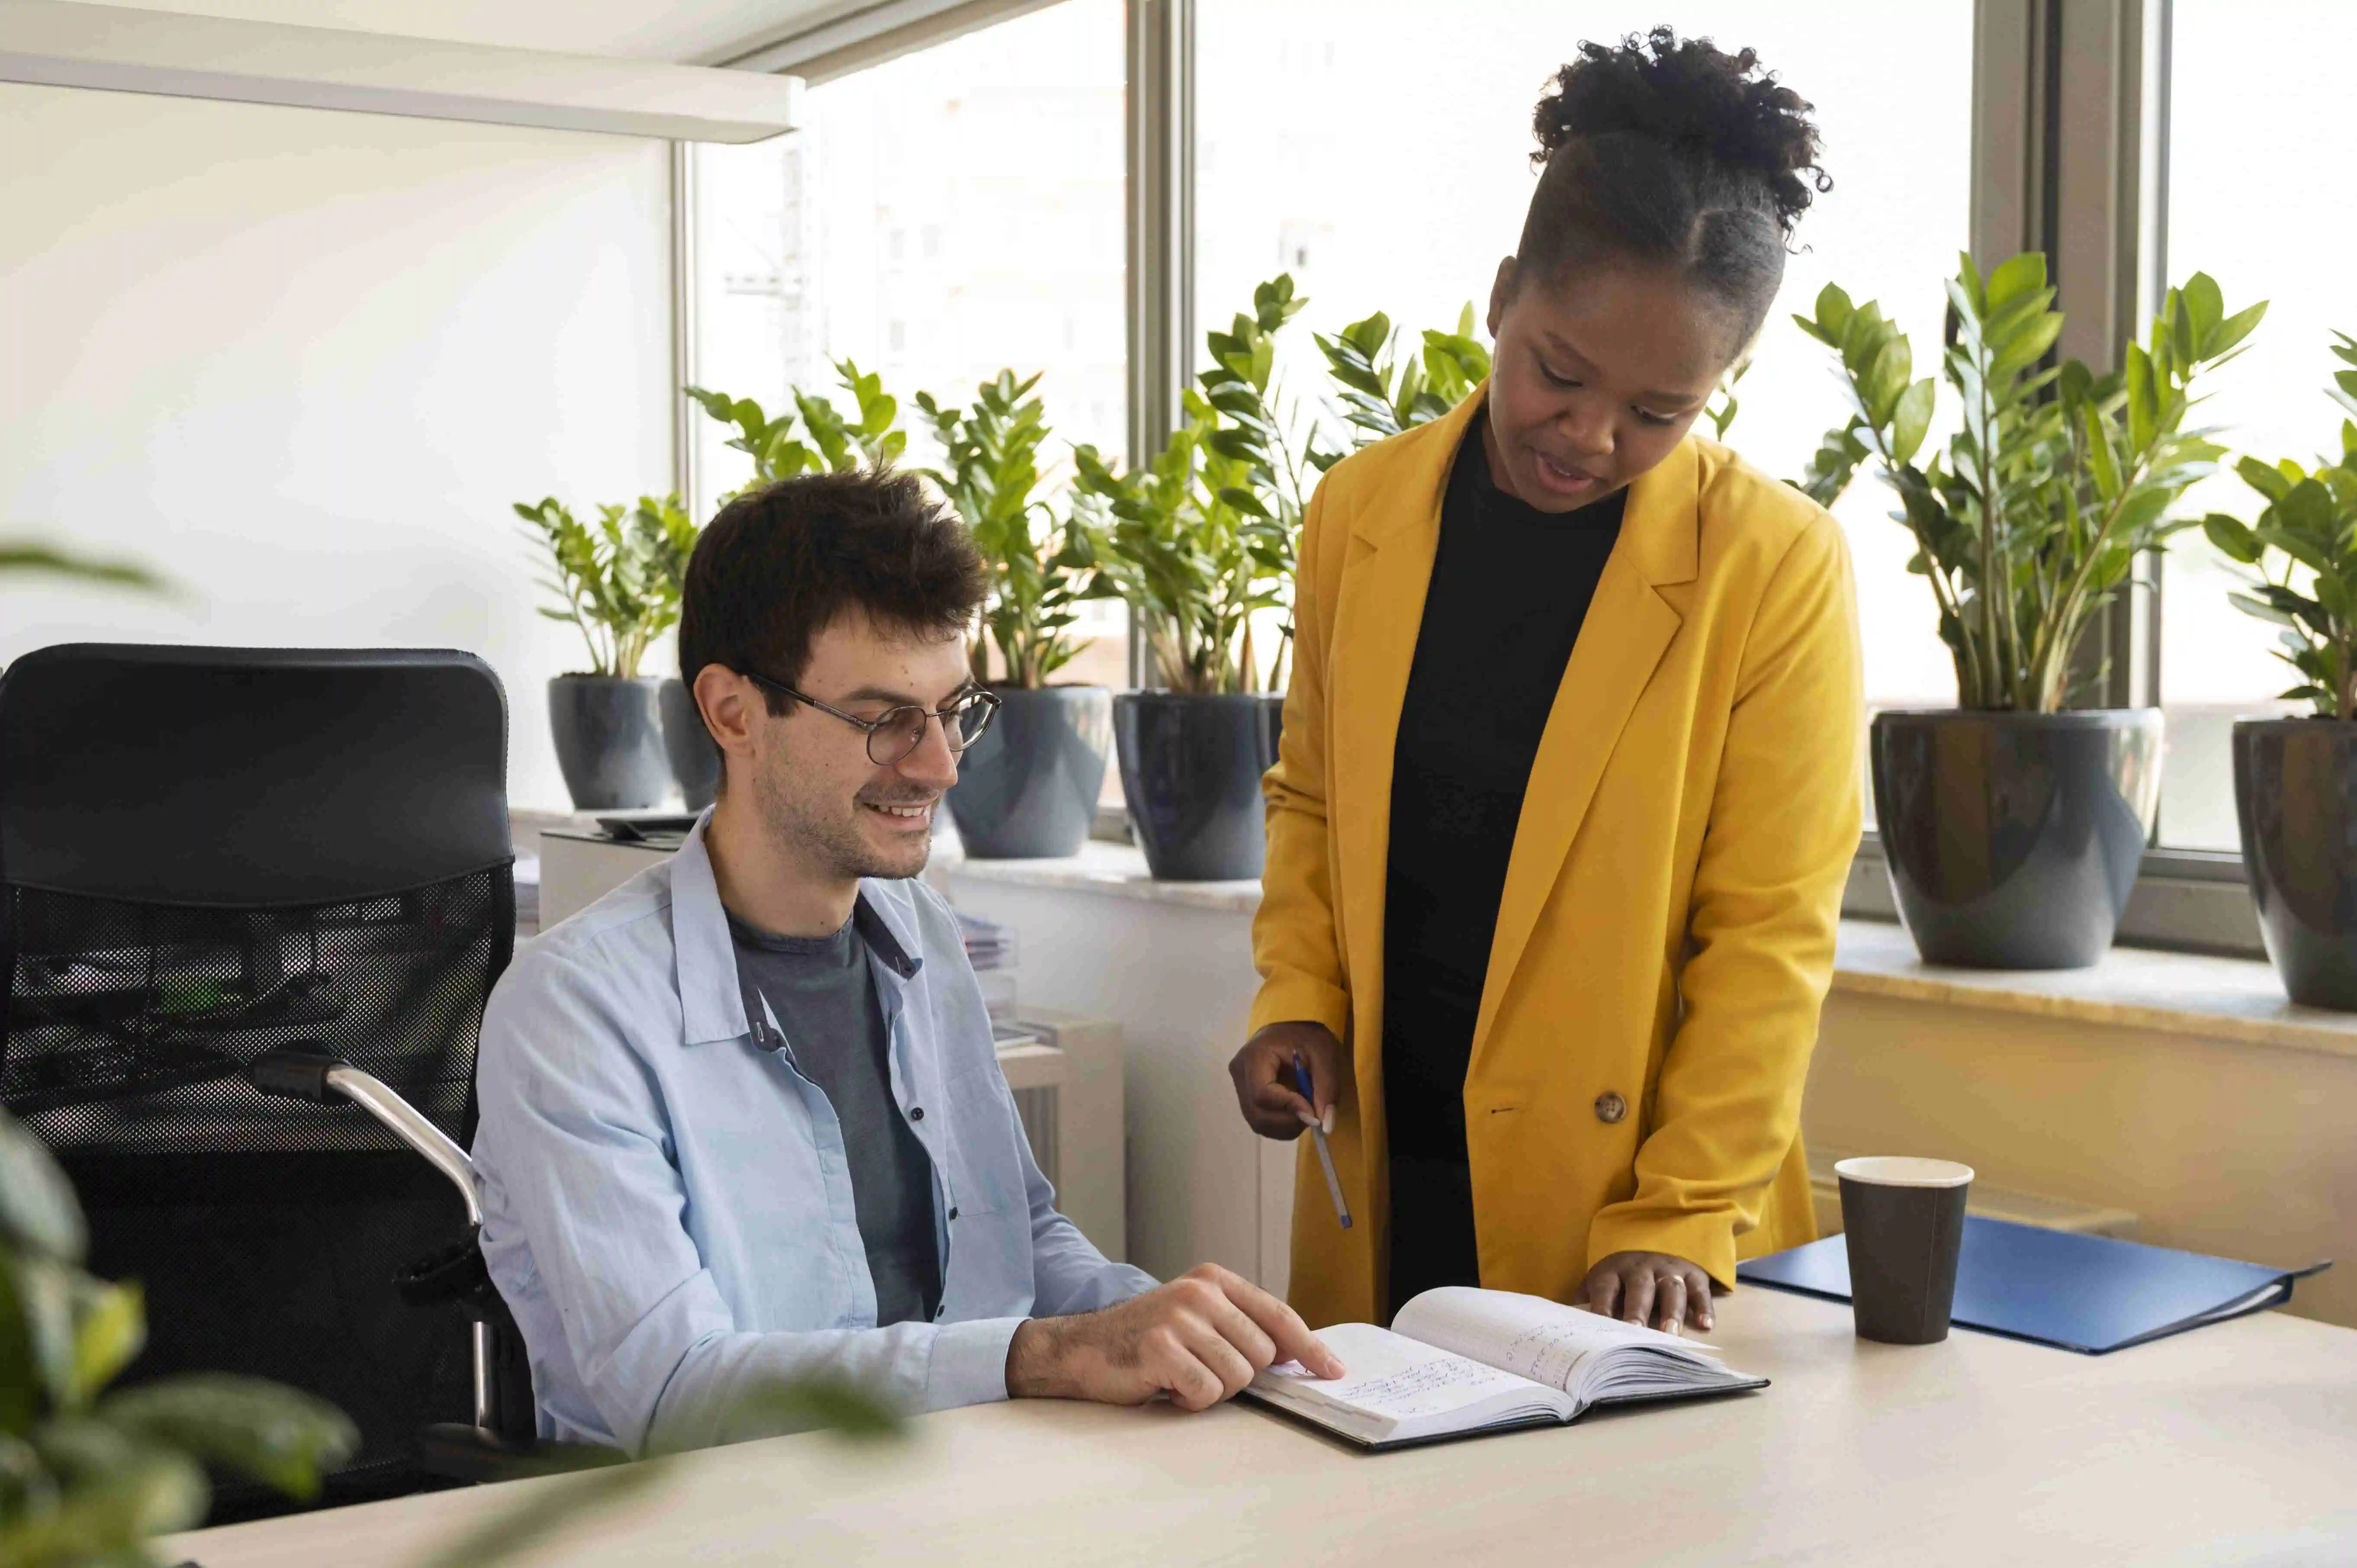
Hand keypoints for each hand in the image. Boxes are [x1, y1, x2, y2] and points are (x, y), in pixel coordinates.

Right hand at [1005, 1263, 1344, 1410]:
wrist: (1083, 1348)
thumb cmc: (1144, 1339)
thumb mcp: (1197, 1318)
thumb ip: (1241, 1328)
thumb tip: (1296, 1356)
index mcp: (1214, 1280)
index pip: (1279, 1315)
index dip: (1310, 1347)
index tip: (1332, 1370)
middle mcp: (1201, 1292)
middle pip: (1262, 1355)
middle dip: (1238, 1374)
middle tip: (1201, 1367)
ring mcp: (1180, 1317)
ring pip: (1237, 1377)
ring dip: (1211, 1388)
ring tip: (1180, 1374)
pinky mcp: (1161, 1346)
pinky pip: (1205, 1391)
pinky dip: (1190, 1399)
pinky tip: (1166, 1384)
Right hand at [1227, 1020, 1343, 1139]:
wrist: (1291, 1025)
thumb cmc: (1308, 1035)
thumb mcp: (1325, 1054)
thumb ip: (1326, 1088)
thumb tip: (1324, 1125)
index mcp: (1255, 1055)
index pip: (1263, 1094)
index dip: (1289, 1109)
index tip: (1315, 1115)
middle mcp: (1240, 1072)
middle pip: (1257, 1114)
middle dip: (1289, 1122)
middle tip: (1313, 1115)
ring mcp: (1239, 1085)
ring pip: (1257, 1122)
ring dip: (1285, 1126)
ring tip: (1305, 1111)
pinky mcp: (1245, 1095)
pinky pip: (1259, 1120)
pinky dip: (1280, 1125)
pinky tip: (1294, 1112)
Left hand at [1577, 1251, 1716, 1334]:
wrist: (1655, 1242)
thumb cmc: (1621, 1278)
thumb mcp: (1600, 1283)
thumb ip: (1585, 1302)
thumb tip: (1564, 1328)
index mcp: (1613, 1270)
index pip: (1605, 1287)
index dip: (1601, 1306)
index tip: (1599, 1327)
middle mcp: (1641, 1266)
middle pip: (1640, 1287)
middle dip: (1637, 1310)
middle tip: (1636, 1332)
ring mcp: (1668, 1268)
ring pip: (1671, 1287)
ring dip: (1672, 1311)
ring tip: (1671, 1334)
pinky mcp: (1692, 1273)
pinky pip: (1699, 1288)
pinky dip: (1704, 1306)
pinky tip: (1706, 1325)